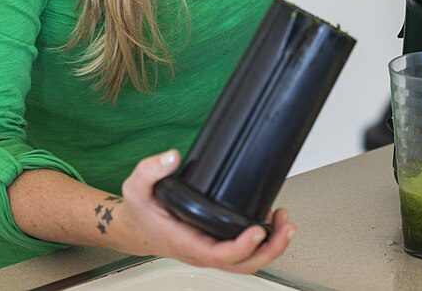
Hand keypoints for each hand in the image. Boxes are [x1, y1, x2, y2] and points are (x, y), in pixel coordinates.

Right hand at [115, 149, 295, 273]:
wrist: (136, 228)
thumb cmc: (140, 213)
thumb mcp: (136, 188)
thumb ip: (150, 170)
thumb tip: (172, 157)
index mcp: (186, 242)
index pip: (218, 255)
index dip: (242, 247)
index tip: (258, 230)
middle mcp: (202, 250)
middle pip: (242, 264)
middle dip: (269, 250)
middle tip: (285, 227)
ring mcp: (212, 249)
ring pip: (247, 261)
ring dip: (272, 245)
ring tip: (285, 222)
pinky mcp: (218, 243)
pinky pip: (244, 251)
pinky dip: (264, 241)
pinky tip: (272, 222)